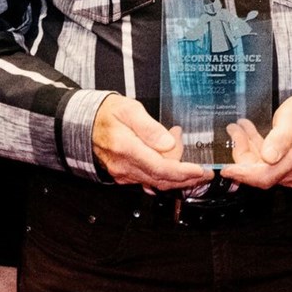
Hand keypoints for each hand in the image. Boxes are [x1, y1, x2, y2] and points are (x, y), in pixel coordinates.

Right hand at [92, 94, 212, 192]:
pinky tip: (178, 172)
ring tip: (195, 169)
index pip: (160, 167)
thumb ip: (149, 127)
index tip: (200, 170)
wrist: (85, 123)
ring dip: (178, 178)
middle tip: (206, 169)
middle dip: (186, 177)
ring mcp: (123, 173)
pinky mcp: (124, 175)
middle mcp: (124, 165)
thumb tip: (168, 142)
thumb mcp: (129, 109)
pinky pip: (148, 181)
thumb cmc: (108, 113)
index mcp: (126, 147)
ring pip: (156, 182)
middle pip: (161, 178)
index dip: (182, 171)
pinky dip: (166, 178)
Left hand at [219, 95, 291, 188]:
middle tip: (234, 131)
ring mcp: (291, 171)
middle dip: (242, 153)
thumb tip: (268, 156)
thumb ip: (280, 138)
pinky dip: (254, 149)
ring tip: (238, 128)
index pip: (264, 177)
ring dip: (247, 148)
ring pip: (260, 166)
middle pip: (259, 172)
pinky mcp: (286, 167)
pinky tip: (248, 133)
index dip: (243, 175)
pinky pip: (265, 163)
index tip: (226, 170)